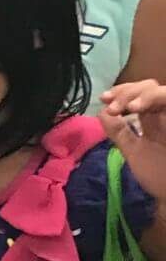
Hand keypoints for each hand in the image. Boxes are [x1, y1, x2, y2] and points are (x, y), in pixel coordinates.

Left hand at [101, 81, 165, 202]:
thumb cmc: (158, 174)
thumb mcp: (133, 151)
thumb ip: (119, 133)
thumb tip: (101, 113)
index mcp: (153, 118)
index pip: (137, 95)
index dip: (120, 93)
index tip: (103, 99)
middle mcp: (164, 111)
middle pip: (147, 86)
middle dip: (125, 92)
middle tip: (109, 103)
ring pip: (157, 89)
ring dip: (137, 94)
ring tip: (120, 108)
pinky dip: (153, 98)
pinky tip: (135, 108)